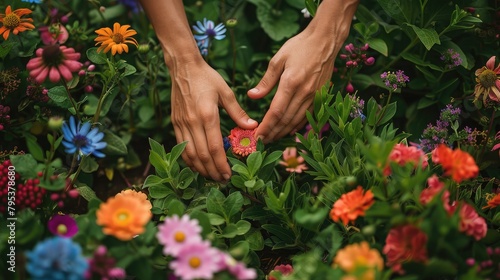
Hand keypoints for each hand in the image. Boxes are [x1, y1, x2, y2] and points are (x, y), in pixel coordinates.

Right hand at [169, 58, 257, 180]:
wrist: (183, 67)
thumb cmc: (207, 78)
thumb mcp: (226, 92)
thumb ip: (238, 112)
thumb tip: (252, 126)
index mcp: (207, 115)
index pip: (214, 148)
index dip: (221, 164)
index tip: (229, 174)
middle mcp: (192, 122)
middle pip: (201, 155)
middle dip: (212, 171)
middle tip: (222, 180)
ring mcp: (181, 124)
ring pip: (189, 154)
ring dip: (200, 168)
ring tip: (211, 176)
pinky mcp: (175, 123)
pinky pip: (181, 146)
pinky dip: (189, 159)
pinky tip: (197, 165)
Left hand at [247, 29, 338, 142]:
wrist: (325, 40)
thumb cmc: (299, 46)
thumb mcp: (278, 59)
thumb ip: (266, 81)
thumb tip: (252, 96)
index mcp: (291, 83)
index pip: (276, 112)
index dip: (266, 126)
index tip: (257, 135)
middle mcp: (304, 92)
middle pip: (286, 120)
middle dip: (273, 133)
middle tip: (262, 142)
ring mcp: (314, 96)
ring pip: (297, 121)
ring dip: (284, 132)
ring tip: (272, 139)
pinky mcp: (321, 96)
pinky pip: (308, 116)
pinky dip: (297, 126)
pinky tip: (289, 131)